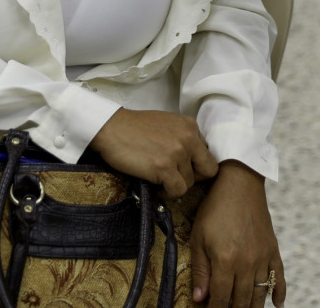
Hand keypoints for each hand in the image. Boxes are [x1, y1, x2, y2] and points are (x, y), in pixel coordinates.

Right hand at [88, 109, 218, 198]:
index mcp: (190, 126)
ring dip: (175, 185)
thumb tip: (193, 161)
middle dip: (193, 178)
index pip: (208, 154)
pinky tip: (157, 187)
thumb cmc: (134, 128)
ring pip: (190, 183)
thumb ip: (183, 138)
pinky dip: (168, 193)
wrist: (111, 128)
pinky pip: (177, 190)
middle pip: (207, 170)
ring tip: (160, 181)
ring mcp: (177, 152)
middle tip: (176, 179)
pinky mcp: (164, 167)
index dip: (197, 166)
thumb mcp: (167, 124)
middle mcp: (188, 138)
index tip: (183, 170)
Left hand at [190, 161, 285, 307]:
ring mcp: (263, 257)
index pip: (220, 298)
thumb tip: (200, 299)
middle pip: (242, 300)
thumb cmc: (215, 208)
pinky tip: (277, 305)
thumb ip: (201, 270)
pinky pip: (279, 277)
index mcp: (226, 261)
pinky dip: (279, 293)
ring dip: (253, 307)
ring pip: (260, 293)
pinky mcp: (273, 250)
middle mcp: (247, 263)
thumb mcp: (199, 237)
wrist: (240, 183)